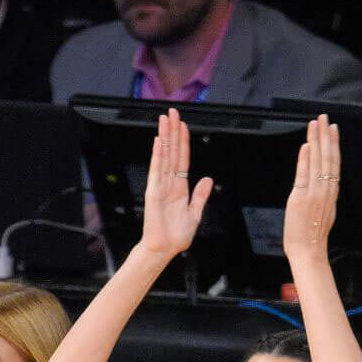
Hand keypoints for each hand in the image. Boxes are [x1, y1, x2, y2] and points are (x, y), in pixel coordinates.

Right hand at [138, 107, 212, 260]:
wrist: (164, 249)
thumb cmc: (176, 236)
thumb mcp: (195, 213)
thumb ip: (201, 196)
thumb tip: (208, 179)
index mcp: (180, 188)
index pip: (182, 158)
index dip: (183, 141)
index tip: (183, 125)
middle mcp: (169, 183)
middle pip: (172, 152)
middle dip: (173, 131)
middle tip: (172, 112)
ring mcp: (160, 186)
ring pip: (164, 156)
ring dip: (165, 136)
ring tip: (165, 119)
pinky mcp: (154, 192)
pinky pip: (156, 169)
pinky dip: (158, 155)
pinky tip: (158, 141)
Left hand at [283, 114, 339, 260]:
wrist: (308, 252)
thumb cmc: (313, 235)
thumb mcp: (325, 211)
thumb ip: (324, 193)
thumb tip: (323, 179)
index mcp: (331, 193)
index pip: (334, 163)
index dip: (334, 144)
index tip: (333, 129)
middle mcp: (324, 191)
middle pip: (327, 157)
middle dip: (325, 136)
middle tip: (323, 118)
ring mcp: (313, 194)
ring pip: (316, 162)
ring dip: (315, 141)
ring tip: (314, 124)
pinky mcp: (300, 198)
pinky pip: (303, 175)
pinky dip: (304, 159)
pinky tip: (305, 145)